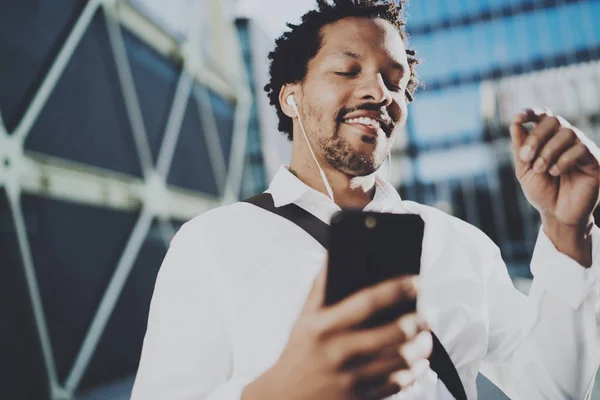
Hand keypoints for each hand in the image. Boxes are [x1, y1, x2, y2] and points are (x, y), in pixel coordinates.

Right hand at [242, 268, 431, 399]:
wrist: (284, 399)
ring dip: (421, 347)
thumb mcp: (304, 318)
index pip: (366, 301)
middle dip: (418, 321)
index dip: (395, 289)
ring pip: (400, 360)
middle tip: (429, 313)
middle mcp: (339, 351)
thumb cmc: (299, 353)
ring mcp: (351, 378)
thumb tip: (334, 254)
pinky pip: (396, 385)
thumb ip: (320, 287)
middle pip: (391, 333)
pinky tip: (419, 361)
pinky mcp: (360, 398)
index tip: (416, 281)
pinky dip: (413, 372)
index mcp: (324, 326)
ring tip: (427, 335)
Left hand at [510, 109, 599, 264]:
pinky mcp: (594, 159)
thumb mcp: (524, 170)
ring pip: (567, 132)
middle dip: (536, 138)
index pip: (543, 116)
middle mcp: (566, 139)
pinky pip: (581, 148)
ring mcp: (582, 147)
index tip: (518, 119)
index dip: (531, 112)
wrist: (557, 214)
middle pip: (553, 120)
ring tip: (541, 169)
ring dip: (548, 150)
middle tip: (526, 158)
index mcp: (548, 138)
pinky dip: (563, 159)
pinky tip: (555, 172)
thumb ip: (519, 148)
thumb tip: (515, 124)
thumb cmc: (542, 191)